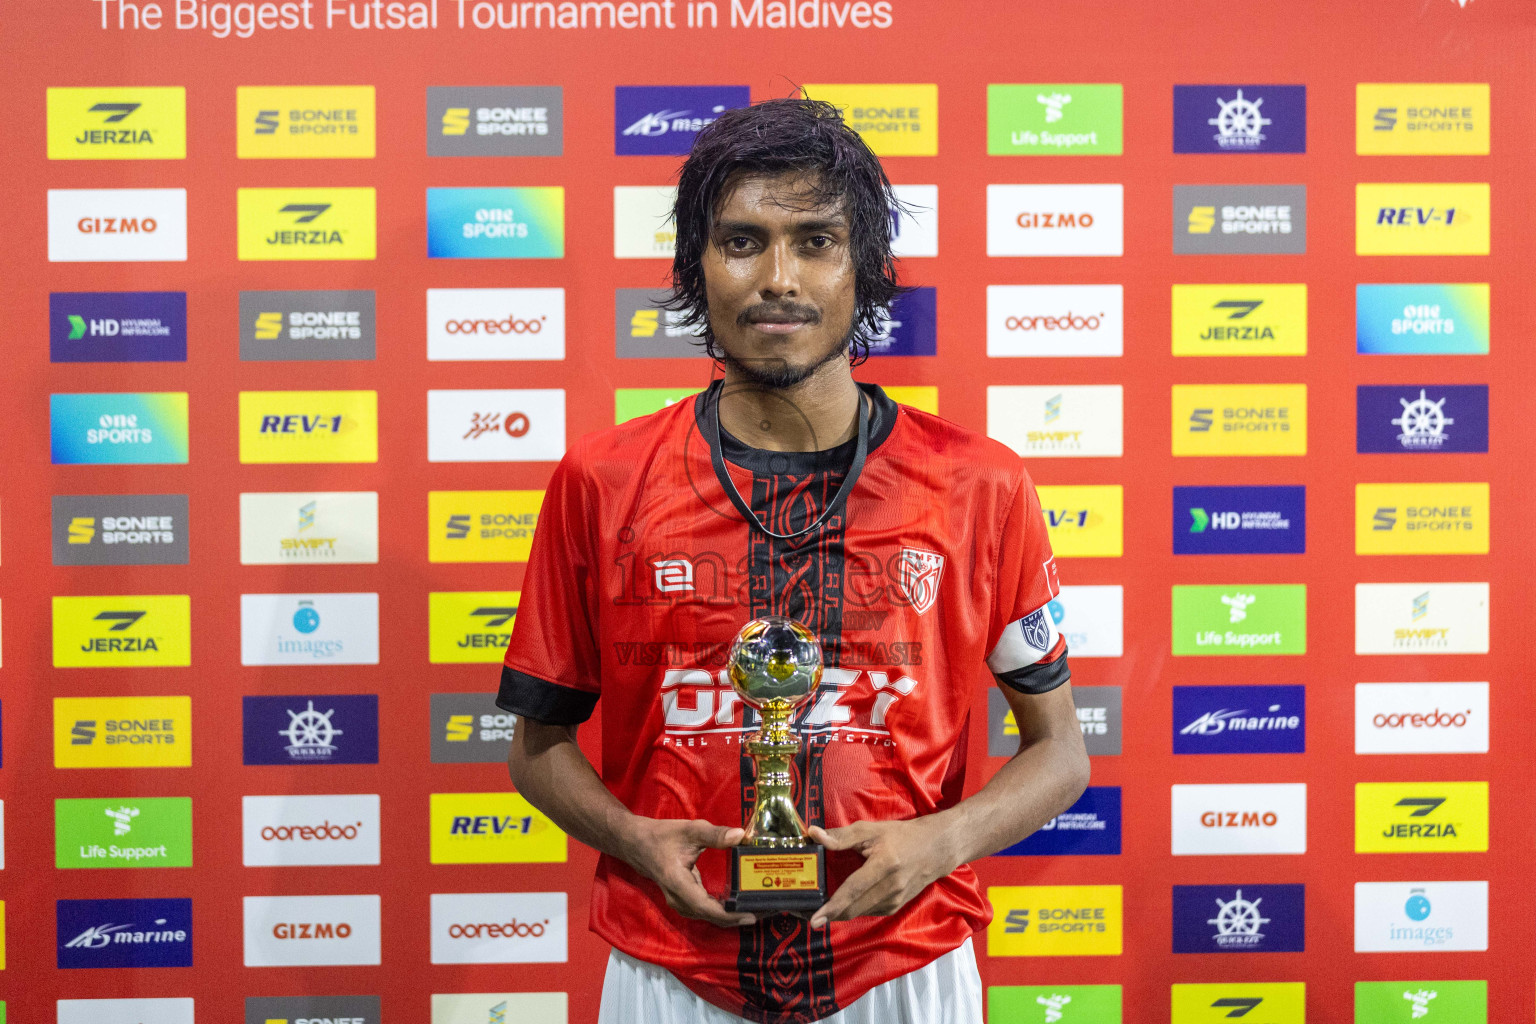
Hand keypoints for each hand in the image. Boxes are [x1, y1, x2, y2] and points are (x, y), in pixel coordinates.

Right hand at [619, 818, 755, 927]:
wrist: (636, 844)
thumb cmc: (662, 836)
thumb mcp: (690, 831)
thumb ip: (715, 834)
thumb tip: (742, 836)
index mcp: (678, 884)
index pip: (706, 907)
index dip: (729, 915)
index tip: (751, 915)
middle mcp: (678, 899)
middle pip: (710, 916)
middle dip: (737, 917)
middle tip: (765, 911)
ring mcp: (680, 902)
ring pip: (708, 915)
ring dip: (731, 916)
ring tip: (756, 909)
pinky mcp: (683, 900)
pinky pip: (705, 910)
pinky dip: (722, 910)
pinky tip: (738, 904)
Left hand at [806, 819, 955, 929]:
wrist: (936, 850)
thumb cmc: (901, 836)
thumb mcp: (872, 830)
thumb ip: (842, 835)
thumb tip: (814, 834)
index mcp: (884, 865)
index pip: (853, 889)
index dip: (832, 905)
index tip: (814, 918)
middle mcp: (891, 887)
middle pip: (853, 908)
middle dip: (829, 915)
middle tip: (807, 915)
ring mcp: (895, 900)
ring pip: (859, 913)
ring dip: (839, 914)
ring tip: (820, 910)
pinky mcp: (896, 907)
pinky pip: (868, 912)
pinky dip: (853, 910)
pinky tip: (842, 904)